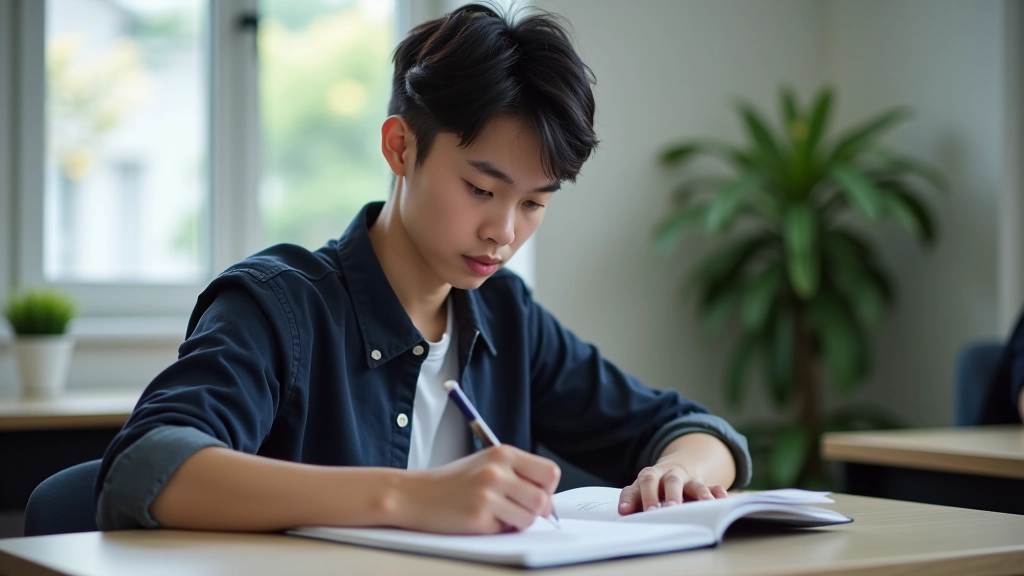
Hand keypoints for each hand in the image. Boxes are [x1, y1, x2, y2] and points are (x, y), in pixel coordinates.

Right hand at [398, 445, 560, 533]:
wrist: (414, 494)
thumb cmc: (453, 482)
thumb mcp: (487, 464)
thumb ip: (517, 475)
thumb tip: (548, 502)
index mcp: (503, 453)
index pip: (550, 472)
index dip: (547, 488)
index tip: (535, 494)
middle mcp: (497, 471)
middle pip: (543, 499)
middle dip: (534, 510)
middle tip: (516, 510)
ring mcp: (487, 494)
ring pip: (529, 519)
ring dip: (516, 522)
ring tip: (496, 514)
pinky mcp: (478, 517)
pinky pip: (506, 531)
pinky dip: (497, 529)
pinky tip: (479, 519)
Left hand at [618, 461, 727, 513]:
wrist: (674, 469)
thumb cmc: (652, 487)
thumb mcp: (640, 491)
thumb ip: (632, 500)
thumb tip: (623, 511)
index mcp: (650, 476)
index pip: (643, 483)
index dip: (639, 497)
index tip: (635, 512)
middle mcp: (669, 476)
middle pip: (668, 481)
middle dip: (669, 495)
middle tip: (666, 511)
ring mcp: (687, 481)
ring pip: (693, 484)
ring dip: (699, 493)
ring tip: (704, 505)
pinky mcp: (703, 486)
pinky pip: (713, 487)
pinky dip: (717, 493)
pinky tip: (722, 500)